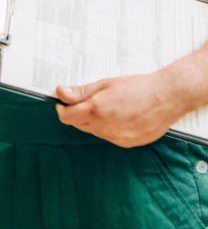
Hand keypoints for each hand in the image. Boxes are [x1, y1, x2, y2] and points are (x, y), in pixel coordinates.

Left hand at [55, 72, 184, 147]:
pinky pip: (109, 136)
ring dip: (95, 121)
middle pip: (79, 124)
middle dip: (79, 113)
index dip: (62, 109)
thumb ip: (80, 92)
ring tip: (111, 107)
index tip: (64, 103)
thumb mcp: (105, 84)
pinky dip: (109, 128)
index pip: (66, 117)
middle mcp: (104, 127)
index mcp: (96, 110)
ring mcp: (115, 138)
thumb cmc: (138, 87)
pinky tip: (121, 116)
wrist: (168, 97)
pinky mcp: (126, 143)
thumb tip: (60, 92)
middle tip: (90, 100)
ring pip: (94, 131)